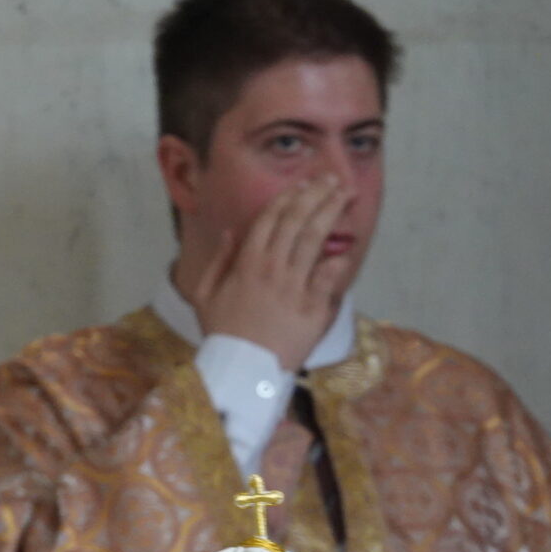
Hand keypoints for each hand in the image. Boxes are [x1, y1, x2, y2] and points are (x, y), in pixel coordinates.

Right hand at [176, 174, 351, 370]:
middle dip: (316, 195)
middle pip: (297, 221)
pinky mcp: (312, 310)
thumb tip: (232, 231)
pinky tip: (346, 247)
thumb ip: (219, 260)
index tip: (302, 185)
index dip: (289, 197)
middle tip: (331, 179)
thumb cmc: (222, 334)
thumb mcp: (205, 295)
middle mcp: (272, 269)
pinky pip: (329, 278)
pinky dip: (337, 261)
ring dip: (331, 213)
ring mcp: (294, 288)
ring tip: (345, 195)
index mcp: (246, 263)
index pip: (271, 218)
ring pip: (315, 240)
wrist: (242, 371)